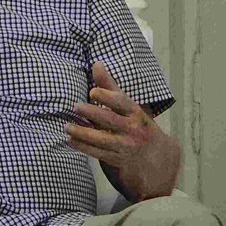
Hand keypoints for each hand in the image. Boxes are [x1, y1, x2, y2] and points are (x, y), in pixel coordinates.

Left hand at [65, 61, 180, 201]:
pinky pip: (98, 153)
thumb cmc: (139, 127)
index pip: (123, 102)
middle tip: (75, 105)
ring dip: (82, 132)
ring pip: (101, 139)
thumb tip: (96, 64)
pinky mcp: (117, 160)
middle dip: (92, 112)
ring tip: (67, 126)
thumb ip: (111, 87)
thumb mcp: (130, 108)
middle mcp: (132, 129)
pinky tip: (71, 140)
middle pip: (111, 120)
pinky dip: (83, 147)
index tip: (93, 91)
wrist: (158, 161)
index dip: (108, 96)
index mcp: (136, 114)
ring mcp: (125, 146)